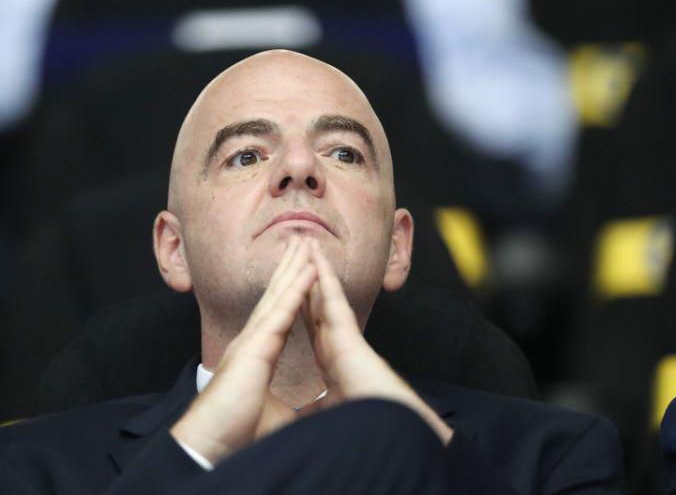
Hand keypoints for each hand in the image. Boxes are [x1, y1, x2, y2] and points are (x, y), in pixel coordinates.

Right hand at [171, 237, 317, 463]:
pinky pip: (281, 311)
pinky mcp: (255, 347)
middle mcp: (251, 341)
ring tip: (307, 242)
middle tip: (302, 241)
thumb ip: (286, 404)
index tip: (302, 272)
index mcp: (255, 354)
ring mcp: (251, 341)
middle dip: (289, 267)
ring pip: (278, 296)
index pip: (279, 316)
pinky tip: (308, 270)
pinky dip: (295, 289)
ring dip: (294, 268)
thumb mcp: (270, 415)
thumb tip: (306, 414)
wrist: (209, 445)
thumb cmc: (233, 434)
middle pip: (275, 296)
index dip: (290, 291)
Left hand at [305, 239, 453, 443]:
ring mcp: (346, 340)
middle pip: (317, 306)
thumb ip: (322, 408)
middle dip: (306, 280)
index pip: (312, 329)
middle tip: (295, 254)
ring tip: (305, 242)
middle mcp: (339, 347)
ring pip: (327, 297)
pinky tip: (317, 258)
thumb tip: (309, 418)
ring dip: (315, 269)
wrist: (384, 434)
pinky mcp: (351, 338)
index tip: (290, 291)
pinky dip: (326, 280)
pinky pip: (335, 302)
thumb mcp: (332, 417)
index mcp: (333, 365)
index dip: (301, 308)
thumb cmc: (364, 431)